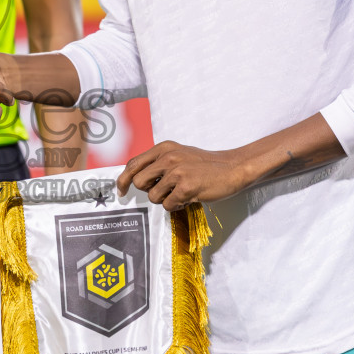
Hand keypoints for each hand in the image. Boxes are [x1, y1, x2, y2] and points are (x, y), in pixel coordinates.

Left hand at [117, 141, 254, 211]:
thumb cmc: (205, 165)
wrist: (232, 168)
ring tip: (181, 192)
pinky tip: (189, 198)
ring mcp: (177, 172)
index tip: (122, 191)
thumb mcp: (178, 154)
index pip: (133, 164)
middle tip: (164, 192)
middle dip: (149, 191)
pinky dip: (177, 206)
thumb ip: (158, 162)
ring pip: (153, 196)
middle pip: (139, 182)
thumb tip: (134, 177)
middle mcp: (168, 157)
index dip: (123, 180)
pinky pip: (168, 205)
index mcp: (163, 148)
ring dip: (166, 200)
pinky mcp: (186, 187)